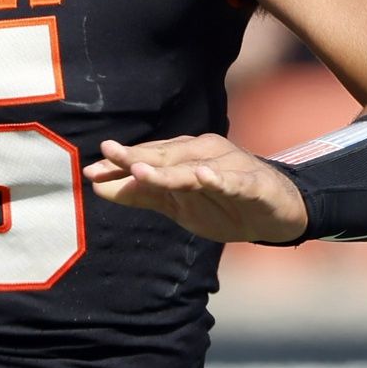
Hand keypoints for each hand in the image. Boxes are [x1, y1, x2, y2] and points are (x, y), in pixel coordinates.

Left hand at [83, 134, 305, 243]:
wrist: (276, 213)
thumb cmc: (222, 204)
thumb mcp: (178, 204)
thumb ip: (141, 194)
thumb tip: (97, 187)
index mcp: (185, 156)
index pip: (148, 158)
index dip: (120, 163)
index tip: (90, 171)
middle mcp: (205, 154)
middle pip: (167, 156)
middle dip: (137, 158)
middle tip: (108, 155)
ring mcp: (229, 167)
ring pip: (195, 168)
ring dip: (169, 169)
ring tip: (141, 170)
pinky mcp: (254, 184)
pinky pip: (235, 182)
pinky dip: (220, 179)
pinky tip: (205, 177)